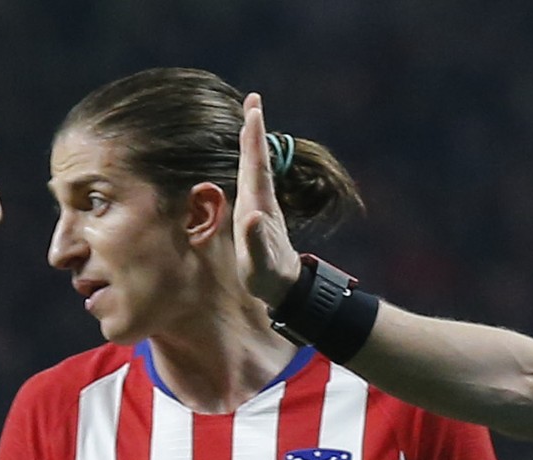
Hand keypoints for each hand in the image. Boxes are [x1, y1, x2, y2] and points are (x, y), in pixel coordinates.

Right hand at [235, 92, 302, 304]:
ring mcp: (261, 205)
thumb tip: (254, 217)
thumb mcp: (260, 263)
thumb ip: (257, 241)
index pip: (255, 165)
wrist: (285, 287)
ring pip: (255, 166)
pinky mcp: (258, 212)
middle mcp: (261, 200)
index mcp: (259, 205)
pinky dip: (249, 161)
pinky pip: (252, 178)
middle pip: (256, 158)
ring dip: (251, 141)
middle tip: (253, 99)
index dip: (253, 138)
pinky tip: (247, 157)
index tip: (253, 110)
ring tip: (249, 119)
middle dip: (253, 129)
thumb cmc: (269, 277)